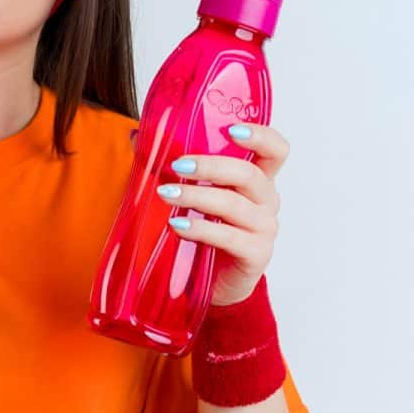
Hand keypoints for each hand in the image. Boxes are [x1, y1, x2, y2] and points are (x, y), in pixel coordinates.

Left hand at [153, 124, 289, 307]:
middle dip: (211, 166)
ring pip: (235, 205)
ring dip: (198, 197)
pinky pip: (229, 238)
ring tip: (166, 195)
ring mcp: (265, 229)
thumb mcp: (194, 194)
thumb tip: (138, 136)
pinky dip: (201, 229)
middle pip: (249, 174)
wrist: (214, 283)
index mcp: (258, 180)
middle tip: (178, 166)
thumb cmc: (206, 231)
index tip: (230, 129)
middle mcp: (267, 201)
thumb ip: (174, 165)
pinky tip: (177, 225)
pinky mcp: (256, 255)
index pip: (275, 150)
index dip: (260, 135)